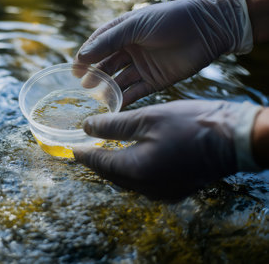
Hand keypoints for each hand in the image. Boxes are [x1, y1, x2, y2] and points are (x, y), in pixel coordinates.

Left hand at [73, 100, 261, 199]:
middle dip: (97, 162)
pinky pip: (143, 183)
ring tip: (105, 152)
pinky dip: (132, 170)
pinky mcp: (175, 189)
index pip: (99, 164)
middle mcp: (147, 188)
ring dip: (114, 167)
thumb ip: (113, 125)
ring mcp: (162, 192)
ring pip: (127, 181)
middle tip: (86, 149)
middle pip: (111, 175)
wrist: (236, 139)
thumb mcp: (147, 118)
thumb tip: (87, 127)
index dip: (84, 154)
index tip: (73, 147)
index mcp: (136, 170)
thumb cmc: (192, 124)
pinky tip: (131, 158)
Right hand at [75, 0, 251, 106]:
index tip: (74, 70)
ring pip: (120, 80)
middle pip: (107, 65)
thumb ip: (108, 42)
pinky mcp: (156, 80)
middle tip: (84, 86)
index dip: (86, 58)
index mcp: (124, 32)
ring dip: (108, 89)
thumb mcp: (134, 26)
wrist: (207, 29)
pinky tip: (114, 106)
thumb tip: (81, 57)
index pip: (99, 46)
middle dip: (95, 75)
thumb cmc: (169, 20)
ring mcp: (143, 66)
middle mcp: (131, 49)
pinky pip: (136, 92)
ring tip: (96, 97)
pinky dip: (125, 99)